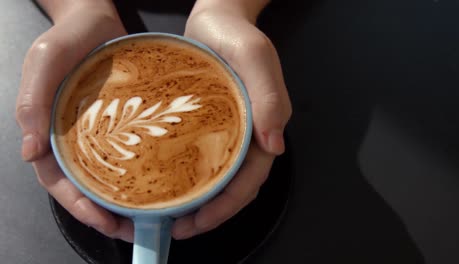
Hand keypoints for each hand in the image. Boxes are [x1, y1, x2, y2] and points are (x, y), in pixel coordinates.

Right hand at [15, 1, 132, 240]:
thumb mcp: (44, 63)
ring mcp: (101, 133)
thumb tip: (28, 153)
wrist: (95, 18)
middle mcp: (75, 140)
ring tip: (151, 219)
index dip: (78, 205)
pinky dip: (143, 172)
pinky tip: (163, 183)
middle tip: (133, 231)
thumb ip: (33, 102)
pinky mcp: (124, 123)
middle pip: (87, 186)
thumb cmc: (65, 39)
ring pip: (112, 176)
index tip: (103, 221)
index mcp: (49, 133)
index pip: (59, 181)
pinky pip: (133, 152)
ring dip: (127, 200)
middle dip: (106, 213)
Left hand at [172, 8, 291, 238]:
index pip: (251, 178)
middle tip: (179, 228)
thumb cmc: (236, 35)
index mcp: (263, 127)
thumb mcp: (255, 58)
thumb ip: (270, 97)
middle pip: (233, 186)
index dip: (228, 205)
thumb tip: (275, 145)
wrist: (215, 18)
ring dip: (197, 201)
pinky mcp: (206, 126)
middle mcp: (246, 136)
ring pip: (216, 178)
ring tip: (170, 216)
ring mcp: (226, 133)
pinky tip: (166, 185)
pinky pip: (198, 159)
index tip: (200, 220)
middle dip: (210, 212)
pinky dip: (186, 178)